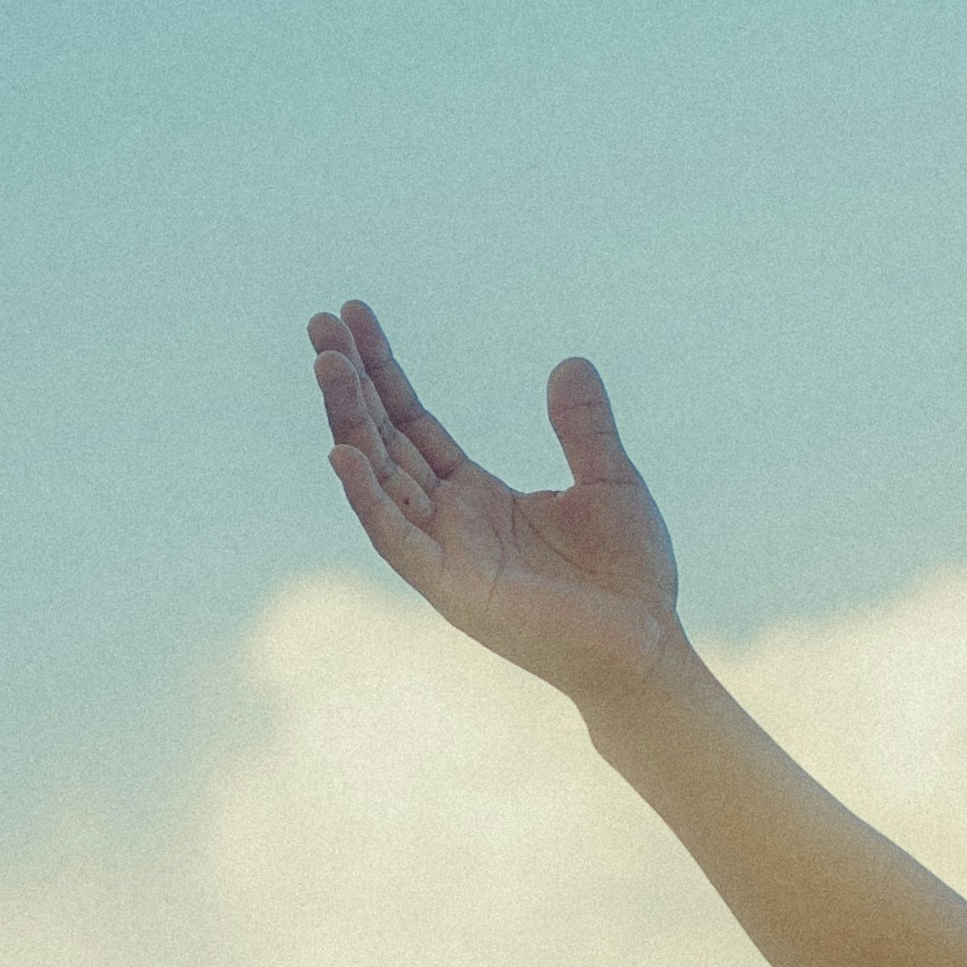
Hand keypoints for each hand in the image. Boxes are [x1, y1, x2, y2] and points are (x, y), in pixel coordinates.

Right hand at [310, 299, 685, 701]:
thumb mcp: (610, 480)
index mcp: (476, 495)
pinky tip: (343, 454)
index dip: (383, 371)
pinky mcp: (452, 590)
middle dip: (351, 383)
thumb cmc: (628, 577)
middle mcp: (448, 521)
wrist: (646, 650)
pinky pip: (397, 540)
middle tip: (320, 324)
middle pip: (384, 439)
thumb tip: (570, 361)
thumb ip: (584, 426)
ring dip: (350, 423)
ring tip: (327, 365)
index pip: (413, 421)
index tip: (353, 317)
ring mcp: (444, 555)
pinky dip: (368, 499)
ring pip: (380, 479)